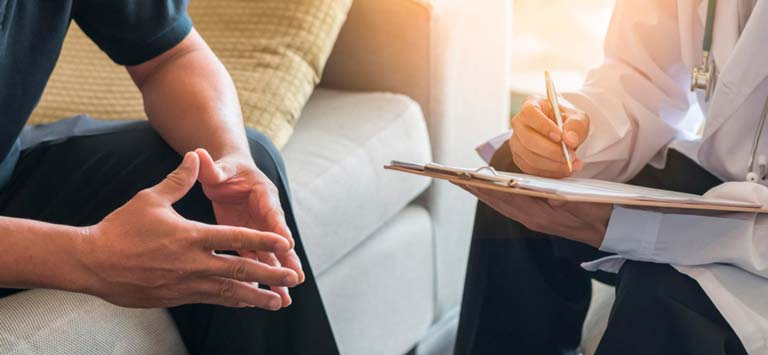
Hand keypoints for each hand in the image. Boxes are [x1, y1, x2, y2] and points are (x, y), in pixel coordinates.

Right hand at [79, 152, 298, 308]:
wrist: (92, 262)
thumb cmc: (121, 228)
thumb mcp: (152, 199)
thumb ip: (179, 180)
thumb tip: (195, 156)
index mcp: (192, 237)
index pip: (237, 238)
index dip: (264, 241)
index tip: (286, 245)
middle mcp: (194, 263)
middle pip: (241, 270)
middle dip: (271, 275)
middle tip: (293, 279)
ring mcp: (186, 283)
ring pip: (230, 292)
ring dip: (257, 297)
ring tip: (279, 302)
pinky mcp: (177, 297)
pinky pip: (212, 300)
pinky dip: (233, 301)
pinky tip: (246, 303)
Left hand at [194, 149, 301, 307]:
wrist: (227, 173)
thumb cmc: (224, 169)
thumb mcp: (219, 168)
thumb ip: (211, 167)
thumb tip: (198, 154)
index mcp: (262, 194)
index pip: (272, 213)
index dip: (279, 229)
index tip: (287, 245)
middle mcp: (266, 214)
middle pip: (278, 240)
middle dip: (287, 261)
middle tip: (296, 279)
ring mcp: (258, 230)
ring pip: (270, 256)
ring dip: (277, 276)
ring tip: (285, 299)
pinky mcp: (248, 240)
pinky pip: (256, 261)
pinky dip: (261, 278)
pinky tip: (263, 297)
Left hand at [461, 184, 611, 246]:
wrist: (609, 230)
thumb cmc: (596, 212)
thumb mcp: (580, 203)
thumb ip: (559, 200)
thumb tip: (542, 195)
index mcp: (538, 215)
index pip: (503, 197)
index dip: (483, 186)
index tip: (464, 177)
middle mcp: (531, 219)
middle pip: (496, 201)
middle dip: (475, 189)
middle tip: (453, 177)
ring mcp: (532, 220)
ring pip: (501, 204)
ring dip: (483, 193)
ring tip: (465, 182)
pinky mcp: (536, 219)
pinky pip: (510, 207)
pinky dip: (496, 197)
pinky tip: (490, 190)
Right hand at [510, 96, 589, 177]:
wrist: (562, 133)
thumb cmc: (566, 121)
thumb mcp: (578, 118)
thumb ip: (576, 126)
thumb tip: (570, 139)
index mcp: (531, 105)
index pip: (530, 114)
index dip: (543, 126)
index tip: (560, 137)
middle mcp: (519, 123)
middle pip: (528, 140)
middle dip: (551, 151)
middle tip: (570, 155)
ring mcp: (517, 142)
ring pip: (529, 157)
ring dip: (552, 164)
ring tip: (572, 164)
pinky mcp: (520, 158)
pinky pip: (531, 169)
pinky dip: (549, 172)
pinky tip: (563, 169)